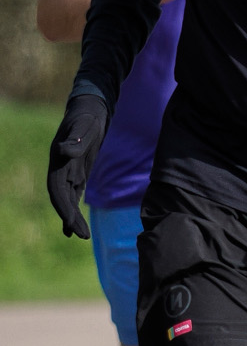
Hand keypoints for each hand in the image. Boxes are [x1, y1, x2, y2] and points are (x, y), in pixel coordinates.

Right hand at [47, 92, 109, 238]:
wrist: (91, 109)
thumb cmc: (88, 116)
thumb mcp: (85, 126)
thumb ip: (76, 140)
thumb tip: (65, 151)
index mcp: (57, 159)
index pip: (56, 188)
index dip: (62, 206)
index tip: (70, 221)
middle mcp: (59, 167)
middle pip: (61, 198)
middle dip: (69, 218)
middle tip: (82, 236)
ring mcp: (67, 171)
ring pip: (67, 199)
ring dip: (73, 217)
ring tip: (83, 236)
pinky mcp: (77, 172)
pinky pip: (74, 194)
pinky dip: (74, 209)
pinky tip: (76, 225)